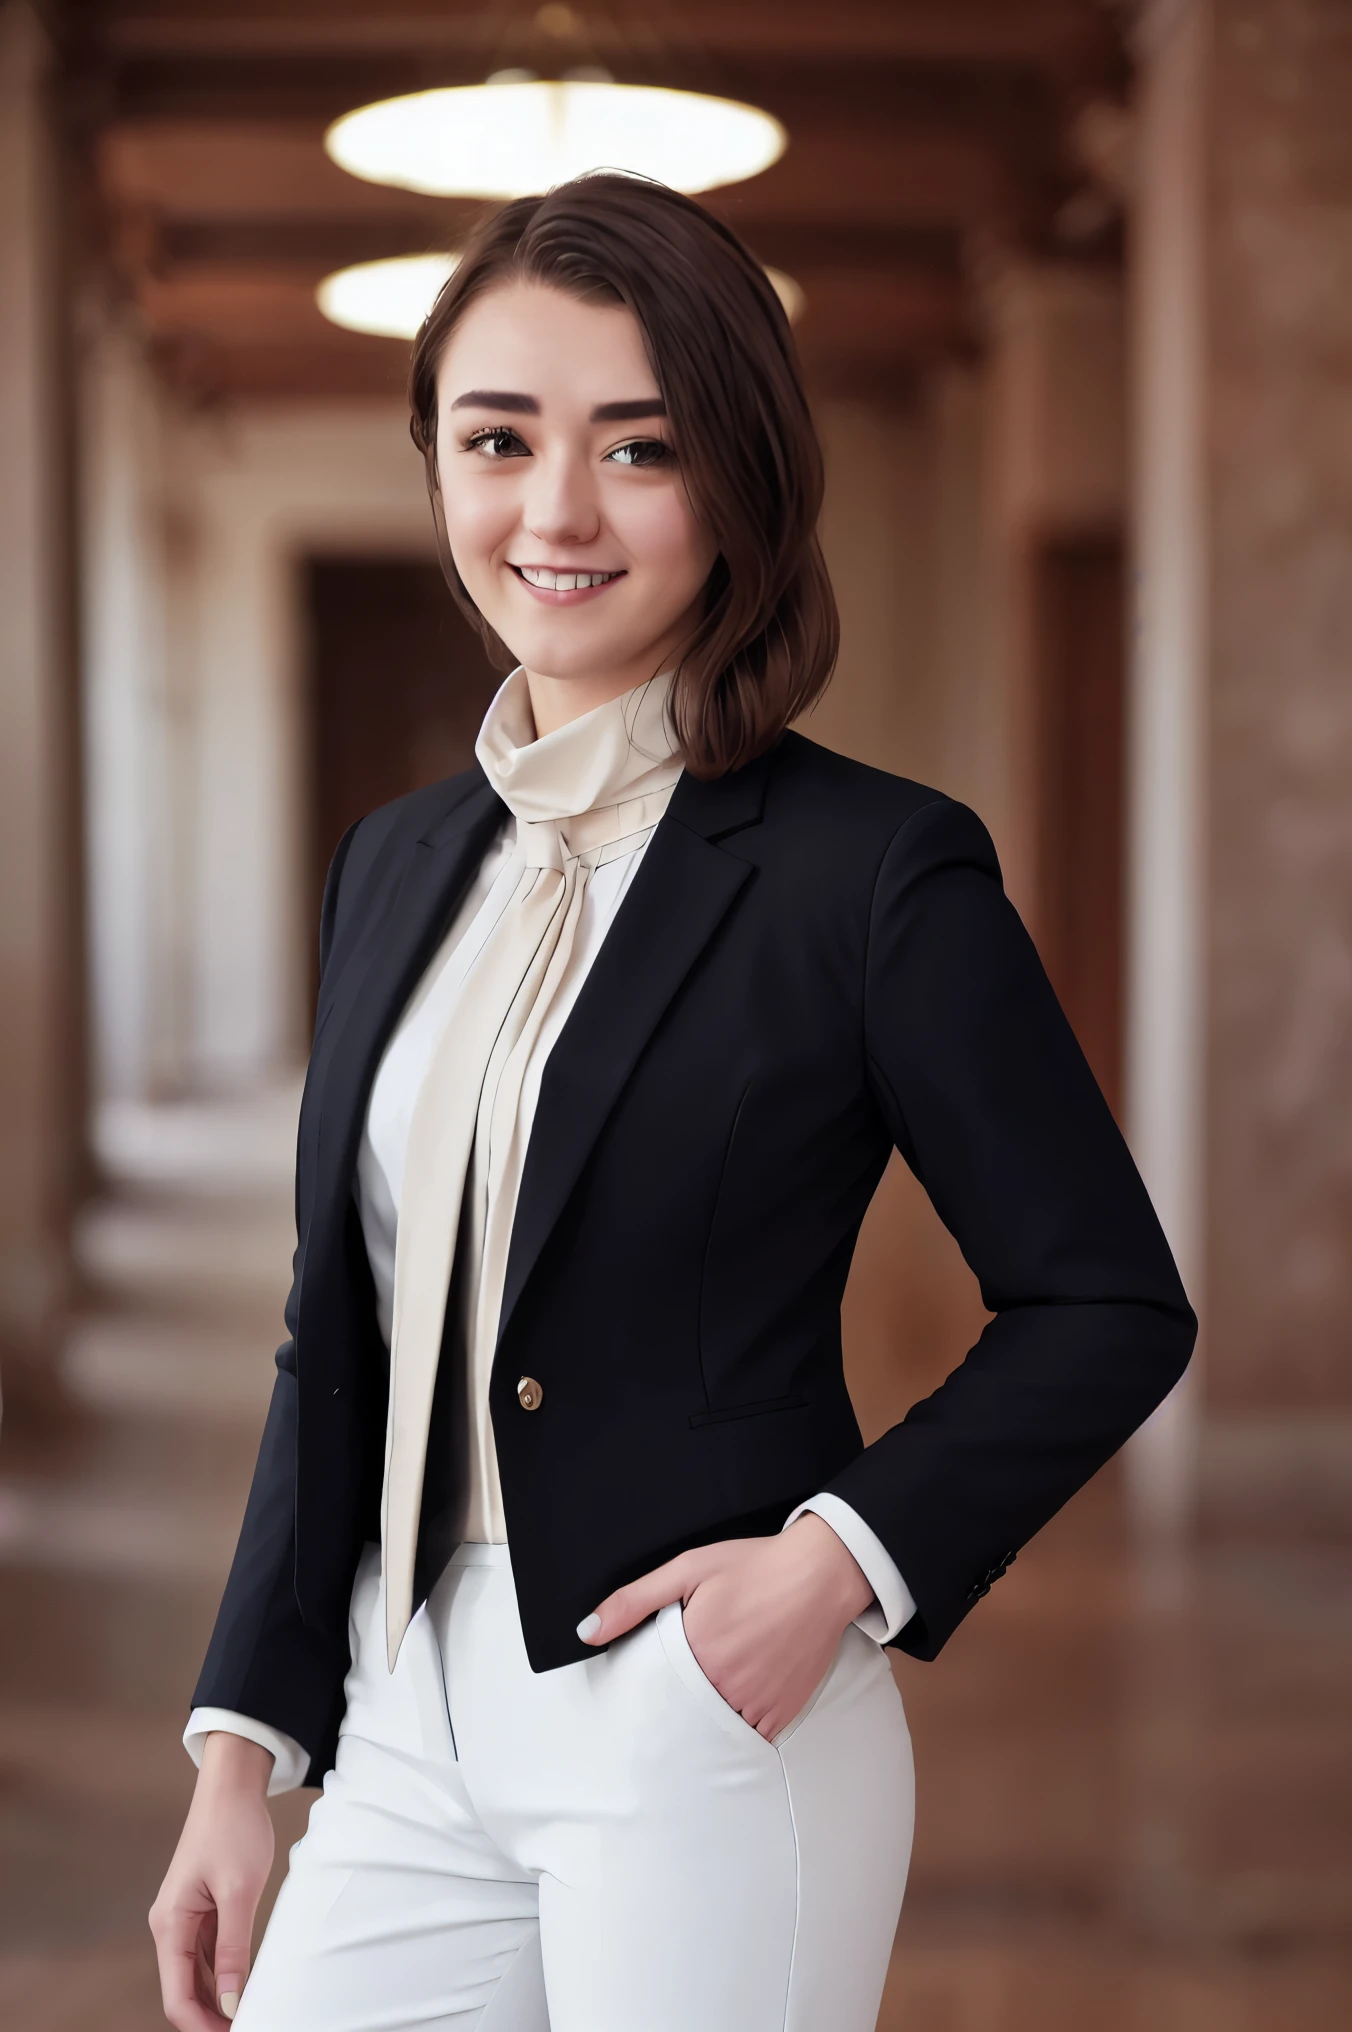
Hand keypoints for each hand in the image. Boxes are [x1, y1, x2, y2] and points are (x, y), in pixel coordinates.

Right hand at [150, 1733, 274, 2028]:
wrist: (232, 1786)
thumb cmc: (233, 1829)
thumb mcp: (239, 1891)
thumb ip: (232, 1949)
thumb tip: (229, 2001)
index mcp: (169, 1924)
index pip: (177, 1996)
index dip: (201, 2025)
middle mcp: (170, 1926)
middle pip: (183, 1992)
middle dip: (209, 2018)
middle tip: (247, 2027)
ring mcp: (185, 1919)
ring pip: (195, 1977)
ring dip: (216, 2001)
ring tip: (248, 2015)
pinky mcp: (202, 1911)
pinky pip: (207, 1956)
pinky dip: (222, 1976)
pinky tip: (243, 1986)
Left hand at [578, 1514, 874, 1739]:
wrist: (821, 1573)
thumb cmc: (754, 1566)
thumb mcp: (688, 1569)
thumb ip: (634, 1600)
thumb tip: (588, 1630)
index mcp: (696, 1652)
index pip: (654, 1692)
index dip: (646, 1692)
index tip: (643, 1692)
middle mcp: (726, 1684)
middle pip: (683, 1716)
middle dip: (674, 1712)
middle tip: (675, 1696)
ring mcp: (757, 1702)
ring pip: (715, 1733)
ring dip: (705, 1723)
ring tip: (705, 1700)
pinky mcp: (783, 1711)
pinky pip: (751, 1737)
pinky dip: (739, 1729)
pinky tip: (734, 1706)